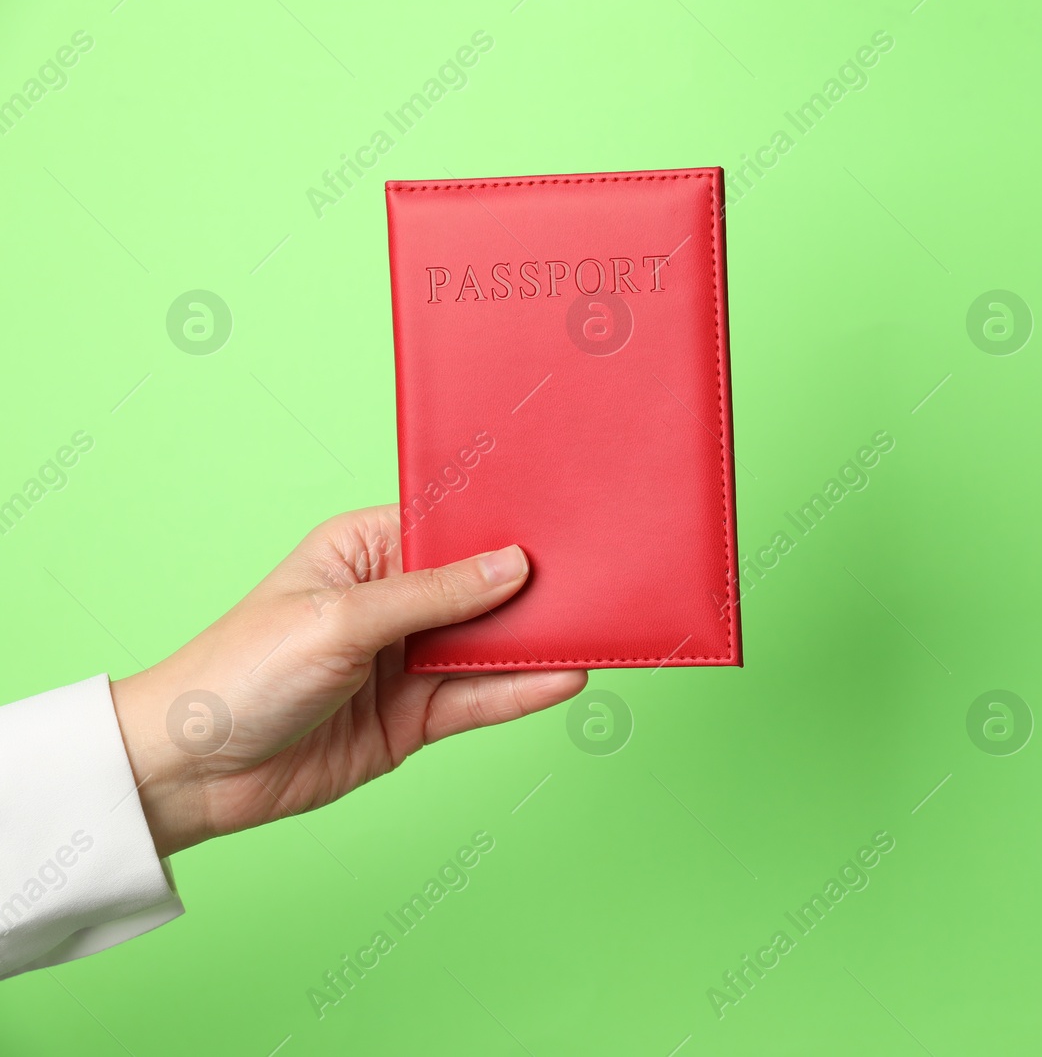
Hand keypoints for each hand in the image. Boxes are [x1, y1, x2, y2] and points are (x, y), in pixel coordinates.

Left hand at [107, 506, 586, 856]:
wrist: (191, 773)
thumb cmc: (239, 673)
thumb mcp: (341, 620)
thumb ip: (433, 595)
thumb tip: (511, 566)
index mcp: (364, 551)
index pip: (450, 528)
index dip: (502, 526)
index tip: (561, 521)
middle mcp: (392, 601)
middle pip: (480, 589)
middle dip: (532, 587)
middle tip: (598, 575)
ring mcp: (406, 662)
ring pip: (488, 646)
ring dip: (535, 642)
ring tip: (596, 628)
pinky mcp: (414, 718)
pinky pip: (480, 700)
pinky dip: (521, 692)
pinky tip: (564, 679)